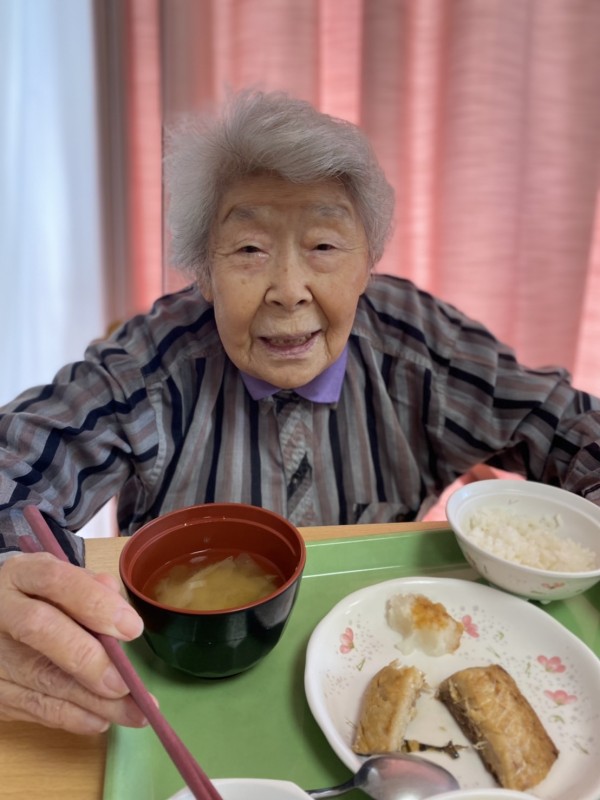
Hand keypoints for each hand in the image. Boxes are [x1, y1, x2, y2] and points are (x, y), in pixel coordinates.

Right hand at [0, 552, 147, 733]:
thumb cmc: (37, 597)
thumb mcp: (60, 579)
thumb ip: (91, 588)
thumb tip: (118, 608)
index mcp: (21, 574)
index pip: (56, 582)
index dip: (95, 604)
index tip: (132, 628)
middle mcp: (0, 610)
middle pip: (40, 631)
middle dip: (89, 659)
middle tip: (126, 683)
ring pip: (39, 678)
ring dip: (91, 701)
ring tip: (133, 713)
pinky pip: (31, 706)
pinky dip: (70, 717)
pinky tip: (100, 720)